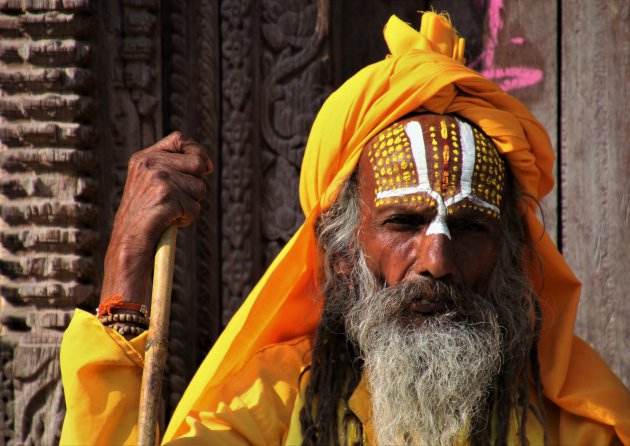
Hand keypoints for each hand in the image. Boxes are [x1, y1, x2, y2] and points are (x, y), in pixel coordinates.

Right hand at [100, 132, 212, 304]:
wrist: (128, 242)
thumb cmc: (145, 216)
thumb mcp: (151, 184)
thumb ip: (171, 167)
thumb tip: (206, 162)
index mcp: (143, 157)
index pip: (180, 139)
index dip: (197, 151)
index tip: (204, 167)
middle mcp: (149, 164)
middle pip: (198, 163)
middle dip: (196, 184)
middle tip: (179, 199)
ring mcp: (157, 179)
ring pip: (200, 188)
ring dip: (190, 205)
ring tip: (170, 213)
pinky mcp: (166, 197)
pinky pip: (194, 207)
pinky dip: (187, 219)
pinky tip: (169, 222)